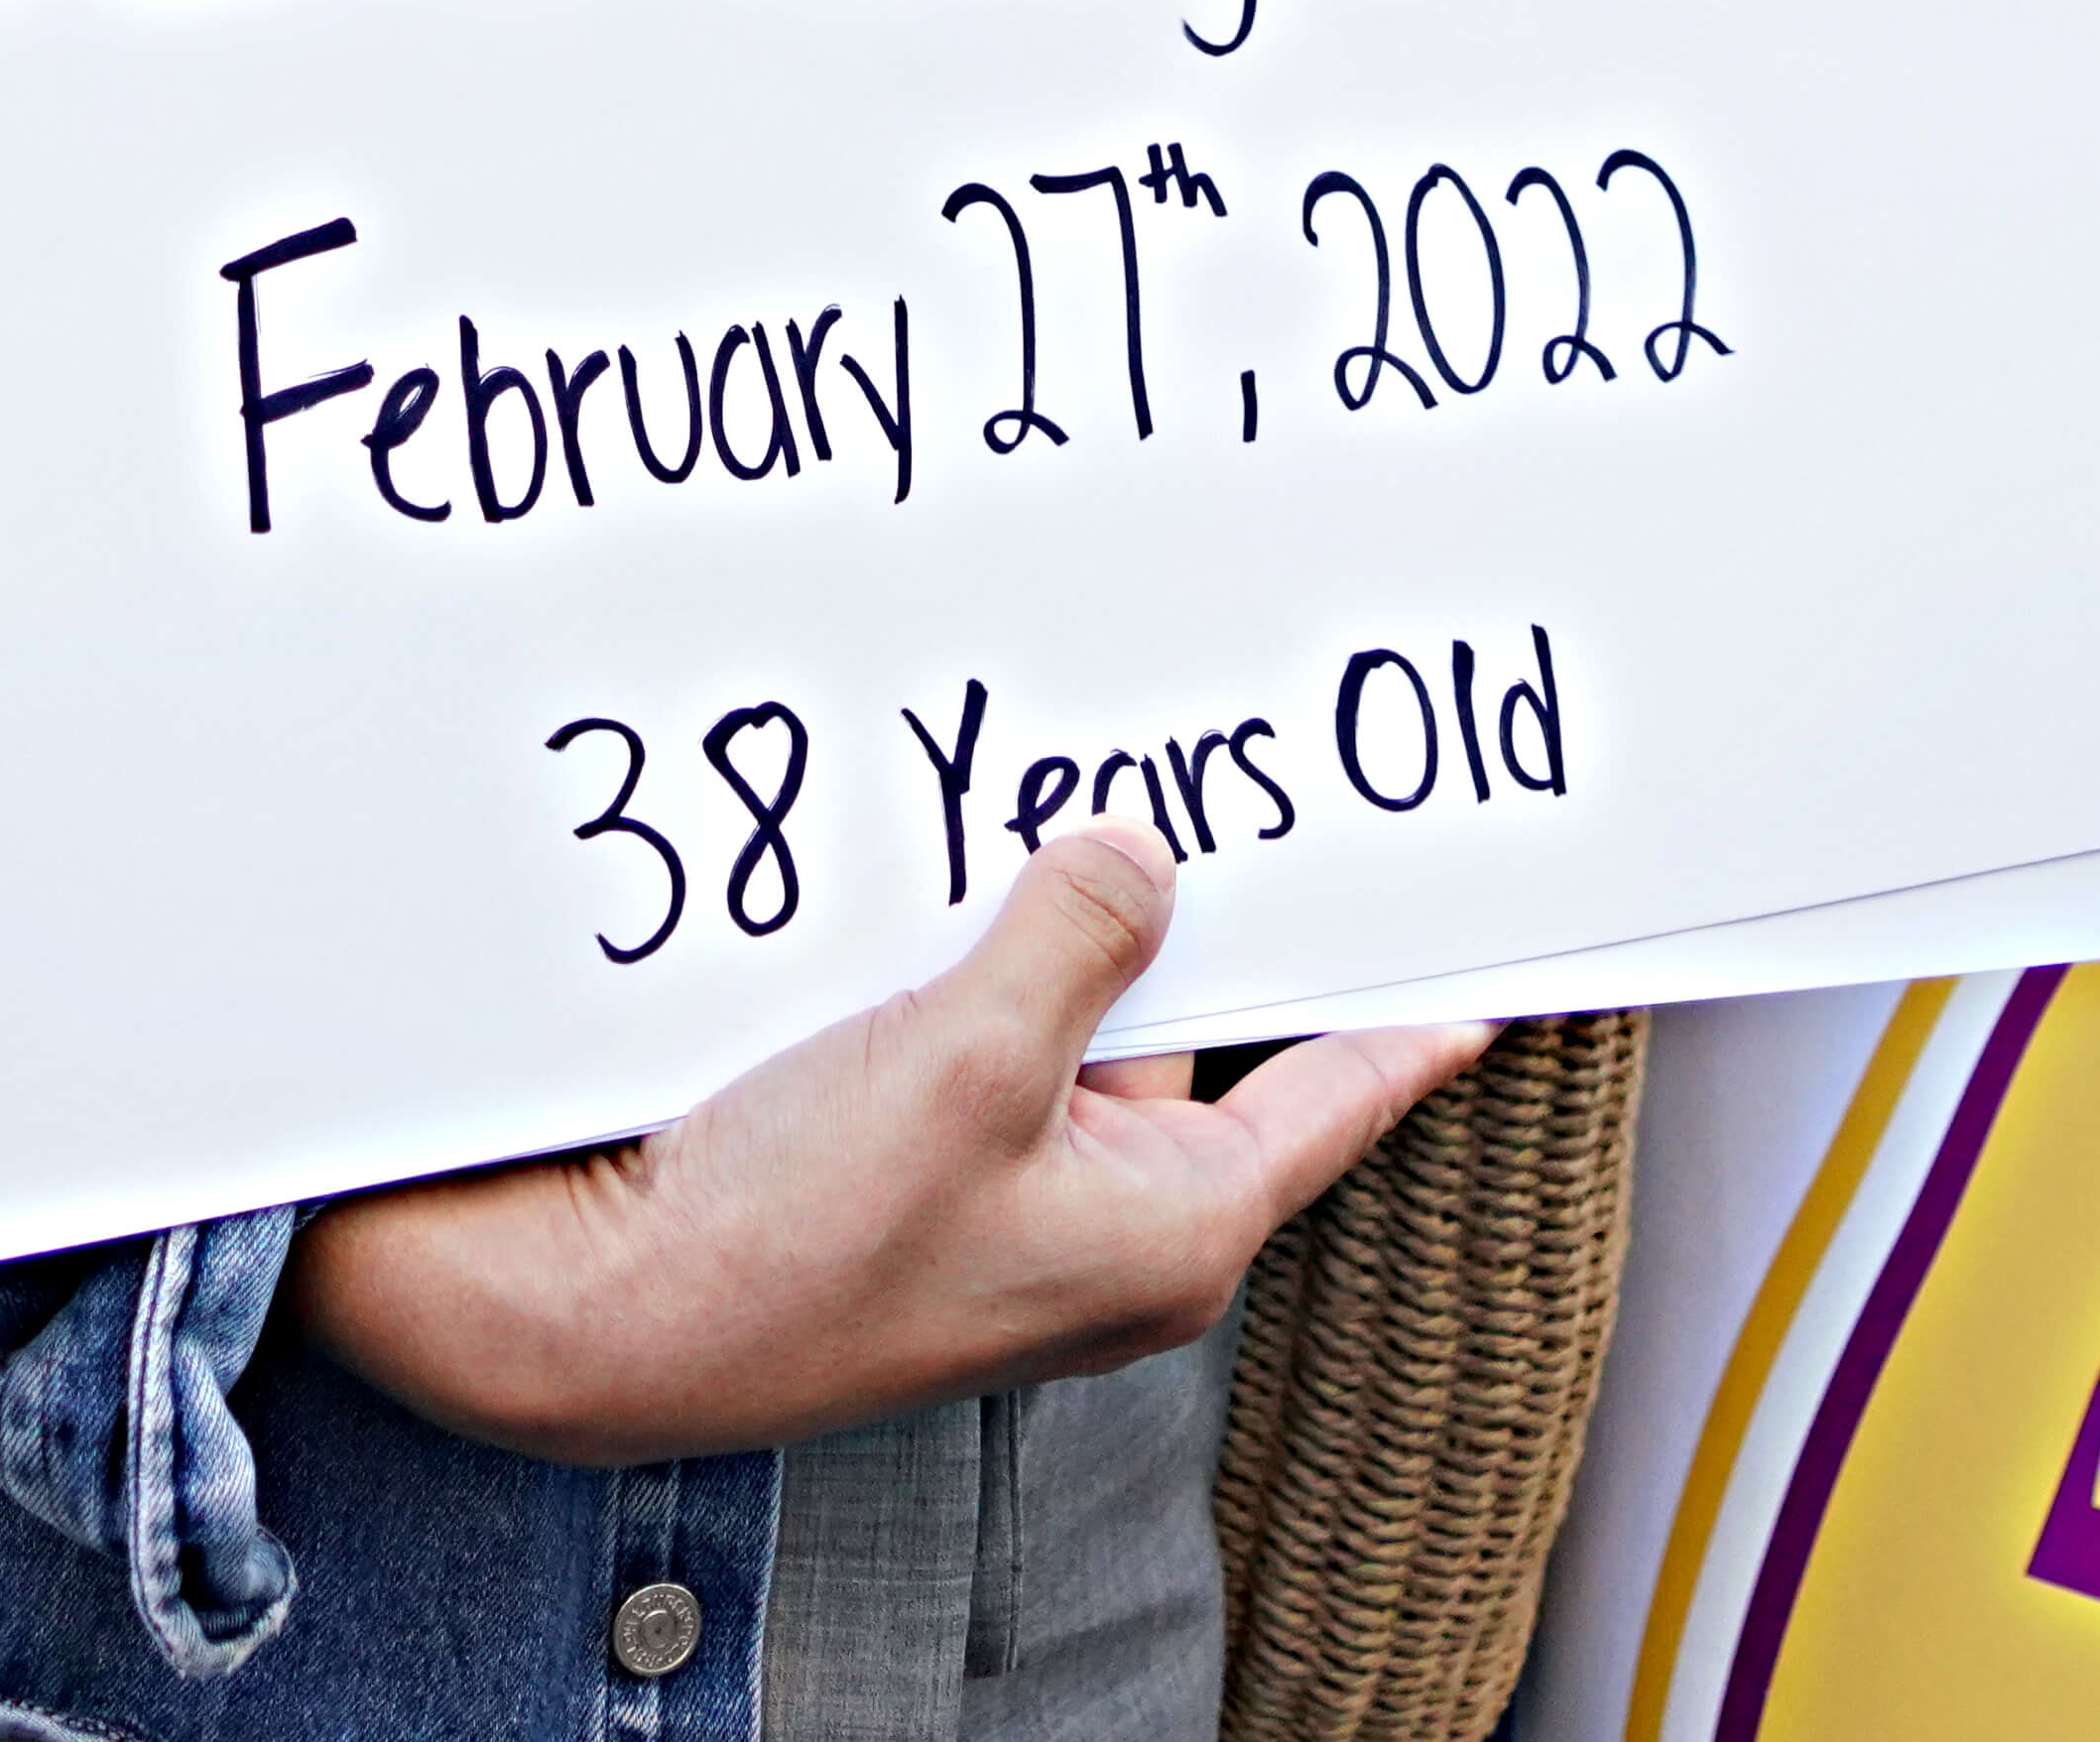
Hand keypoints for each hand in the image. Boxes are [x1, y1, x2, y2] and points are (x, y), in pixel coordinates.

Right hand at [284, 819, 1474, 1465]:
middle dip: (1157, 912)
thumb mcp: (967, 1058)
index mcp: (1168, 1230)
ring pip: (1062, 1013)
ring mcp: (1003, 1199)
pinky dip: (953, 963)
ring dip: (1029, 927)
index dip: (1413, 1019)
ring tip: (989, 836)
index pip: (1334, 1096)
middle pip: (1180, 1024)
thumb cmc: (792, 1244)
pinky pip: (973, 1032)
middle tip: (1163, 787)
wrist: (598, 1314)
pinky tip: (895, 901)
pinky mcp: (910, 1166)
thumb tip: (1142, 856)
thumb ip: (1078, 937)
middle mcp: (1102, 1225)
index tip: (1501, 975)